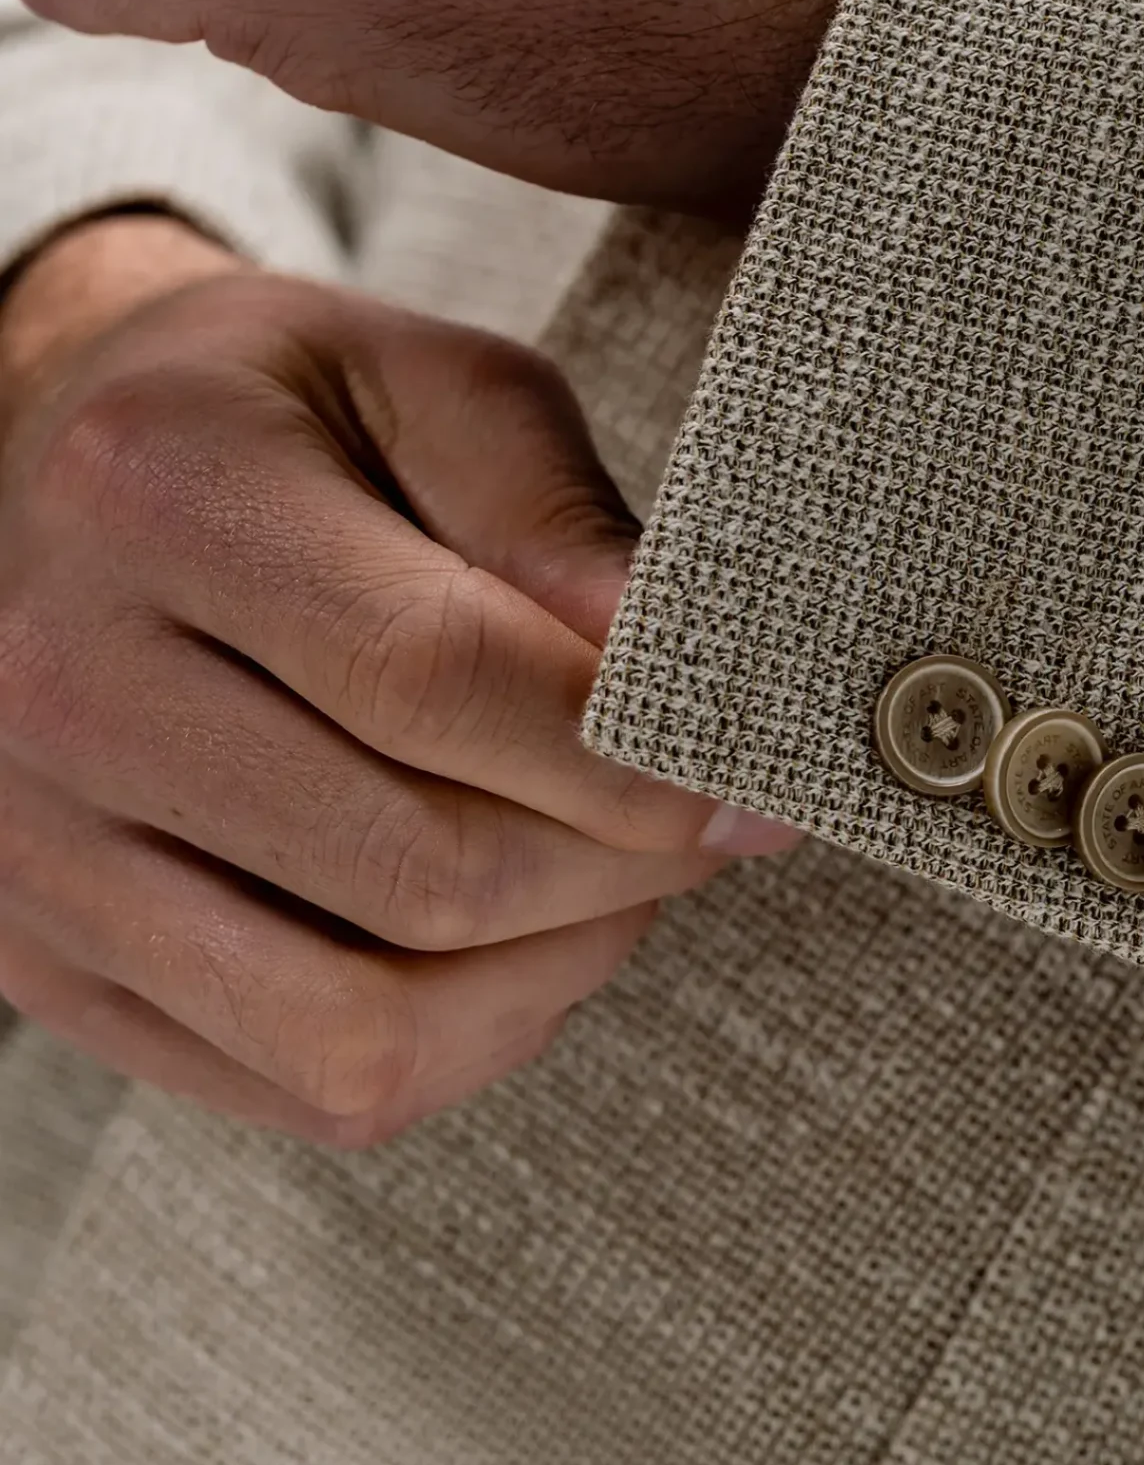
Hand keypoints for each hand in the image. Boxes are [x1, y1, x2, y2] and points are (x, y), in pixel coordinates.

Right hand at [0, 214, 795, 1146]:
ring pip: (361, 1029)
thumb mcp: (422, 379)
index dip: (633, 752)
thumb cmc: (277, 424)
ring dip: (548, 975)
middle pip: (419, 869)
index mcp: (160, 493)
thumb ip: (549, 507)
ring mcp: (37, 847)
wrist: (53, 481)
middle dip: (621, 866)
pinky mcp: (54, 965)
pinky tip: (508, 943)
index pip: (436, 677)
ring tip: (609, 880)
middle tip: (705, 819)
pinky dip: (462, 1043)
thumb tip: (671, 662)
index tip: (750, 773)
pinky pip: (307, 1084)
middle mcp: (60, 684)